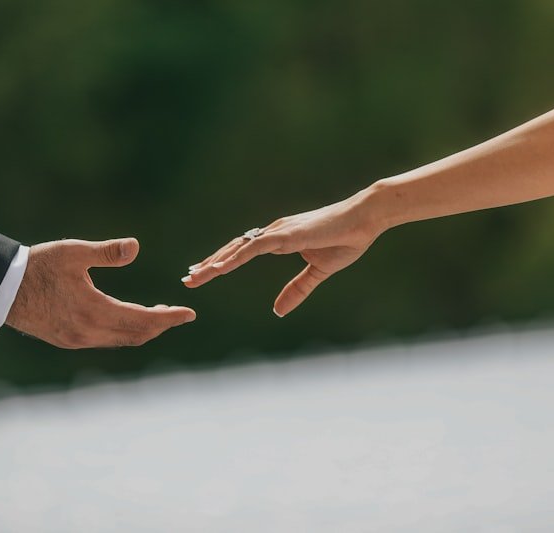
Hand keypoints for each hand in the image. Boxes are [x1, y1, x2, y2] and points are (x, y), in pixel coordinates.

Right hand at [6, 237, 195, 348]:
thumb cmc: (36, 266)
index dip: (169, 318)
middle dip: (160, 325)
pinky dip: (124, 332)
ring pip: (121, 340)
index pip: (143, 320)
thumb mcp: (72, 253)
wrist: (1, 291)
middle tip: (178, 314)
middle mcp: (88, 333)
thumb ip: (105, 252)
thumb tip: (136, 246)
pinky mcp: (68, 341)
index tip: (190, 314)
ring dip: (142, 329)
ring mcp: (77, 340)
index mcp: (94, 312)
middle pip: (136, 335)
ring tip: (157, 314)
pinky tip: (125, 318)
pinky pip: (106, 341)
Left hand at [182, 194, 381, 316]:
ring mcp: (277, 232)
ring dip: (213, 263)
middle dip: (209, 265)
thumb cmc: (347, 239)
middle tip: (187, 279)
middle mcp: (272, 233)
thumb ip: (297, 289)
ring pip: (236, 249)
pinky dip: (232, 259)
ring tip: (193, 277)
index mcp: (278, 240)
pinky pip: (252, 248)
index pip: (242, 252)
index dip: (221, 263)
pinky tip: (217, 269)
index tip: (202, 274)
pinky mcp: (285, 235)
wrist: (366, 218)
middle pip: (232, 250)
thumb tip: (278, 311)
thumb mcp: (318, 272)